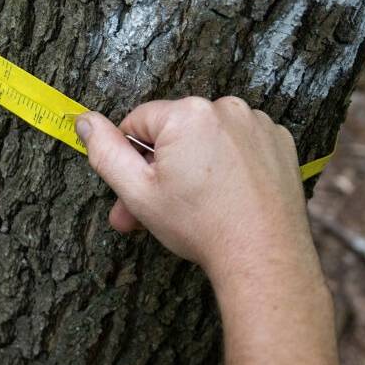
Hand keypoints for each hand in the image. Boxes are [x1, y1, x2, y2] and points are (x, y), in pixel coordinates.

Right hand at [75, 97, 313, 281]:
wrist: (263, 256)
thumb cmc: (201, 225)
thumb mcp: (137, 192)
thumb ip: (105, 152)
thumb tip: (85, 119)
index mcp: (186, 114)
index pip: (139, 122)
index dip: (134, 158)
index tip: (142, 188)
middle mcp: (225, 107)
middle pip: (176, 131)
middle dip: (163, 167)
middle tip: (160, 208)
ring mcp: (256, 123)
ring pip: (208, 136)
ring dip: (197, 161)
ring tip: (200, 204)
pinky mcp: (280, 141)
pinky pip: (240, 142)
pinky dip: (231, 162)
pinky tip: (229, 194)